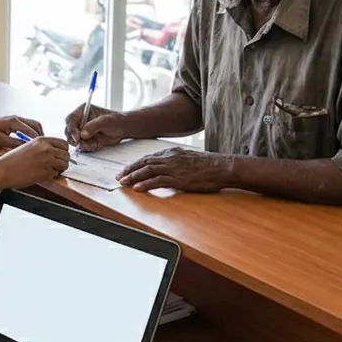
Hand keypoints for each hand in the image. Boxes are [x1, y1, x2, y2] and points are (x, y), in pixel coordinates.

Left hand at [0, 115, 42, 146]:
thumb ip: (14, 143)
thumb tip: (27, 147)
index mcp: (14, 121)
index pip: (32, 130)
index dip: (39, 140)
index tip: (45, 148)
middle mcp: (15, 118)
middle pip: (35, 124)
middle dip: (41, 135)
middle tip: (46, 146)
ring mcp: (13, 119)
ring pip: (31, 125)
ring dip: (36, 133)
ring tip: (40, 145)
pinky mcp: (10, 122)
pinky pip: (25, 126)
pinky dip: (30, 133)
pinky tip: (29, 142)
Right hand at [0, 137, 69, 191]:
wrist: (4, 170)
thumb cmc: (12, 159)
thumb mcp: (28, 145)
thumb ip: (42, 146)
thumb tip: (53, 151)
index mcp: (42, 140)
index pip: (64, 143)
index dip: (64, 150)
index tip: (61, 154)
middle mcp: (47, 149)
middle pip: (66, 154)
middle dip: (63, 160)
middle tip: (58, 164)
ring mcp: (47, 161)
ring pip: (65, 164)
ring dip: (60, 168)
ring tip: (52, 170)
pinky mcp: (46, 173)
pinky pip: (56, 174)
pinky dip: (52, 176)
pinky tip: (44, 174)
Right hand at [64, 103, 125, 151]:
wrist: (123, 129)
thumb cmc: (116, 120)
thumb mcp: (106, 121)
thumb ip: (94, 126)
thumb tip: (83, 134)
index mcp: (83, 111)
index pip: (71, 119)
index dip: (71, 129)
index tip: (77, 137)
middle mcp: (80, 120)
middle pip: (69, 130)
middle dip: (75, 139)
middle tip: (83, 144)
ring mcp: (82, 130)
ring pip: (73, 139)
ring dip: (82, 144)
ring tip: (93, 144)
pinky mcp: (86, 138)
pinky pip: (80, 145)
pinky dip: (86, 147)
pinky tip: (96, 145)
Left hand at [117, 148, 231, 192]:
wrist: (222, 167)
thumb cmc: (209, 166)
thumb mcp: (189, 160)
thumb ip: (176, 163)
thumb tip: (168, 171)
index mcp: (172, 152)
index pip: (149, 158)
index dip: (135, 164)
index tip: (126, 170)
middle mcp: (170, 158)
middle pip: (144, 163)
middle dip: (130, 170)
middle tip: (119, 177)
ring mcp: (173, 168)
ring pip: (147, 171)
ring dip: (133, 177)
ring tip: (123, 183)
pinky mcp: (178, 178)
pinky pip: (158, 181)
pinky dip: (145, 184)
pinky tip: (137, 188)